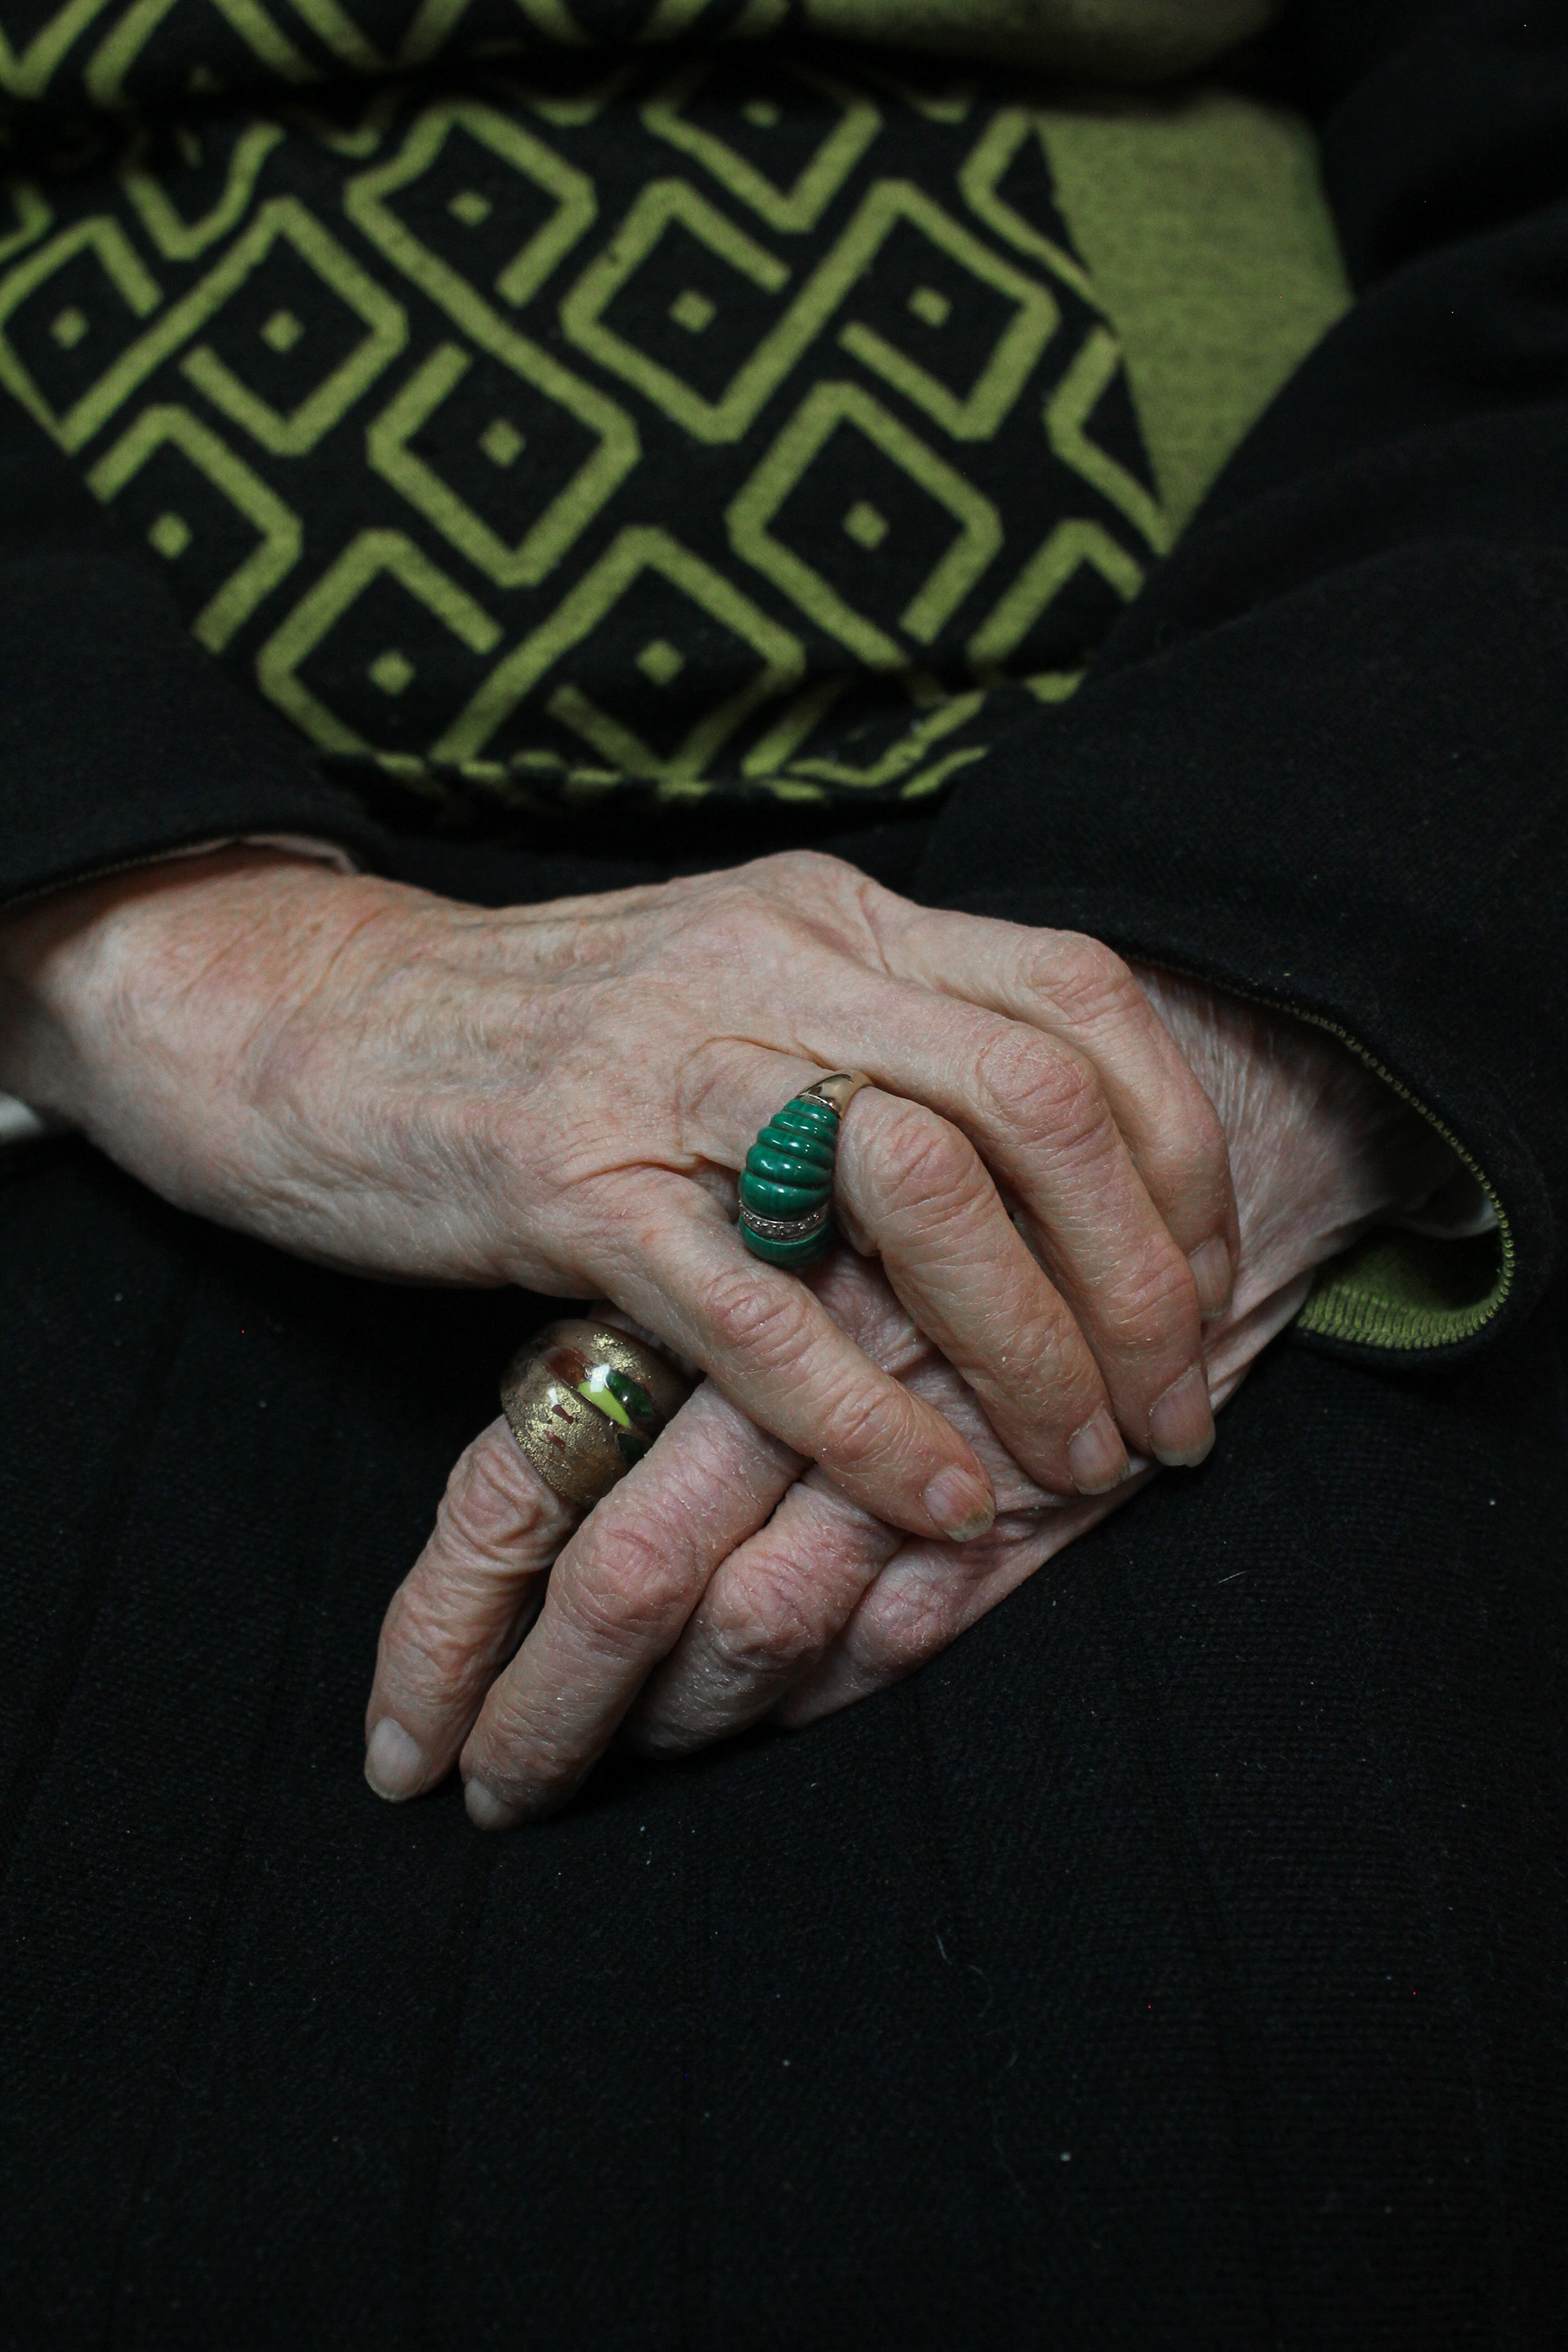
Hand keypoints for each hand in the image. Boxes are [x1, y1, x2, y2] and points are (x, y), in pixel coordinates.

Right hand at [363, 965, 1455, 1821]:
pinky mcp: (566, 1175)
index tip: (1213, 1284)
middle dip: (1143, 1276)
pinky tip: (937, 1498)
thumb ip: (886, 1042)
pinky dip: (867, 1417)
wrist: (313, 1024)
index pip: (1081, 1001)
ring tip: (1082, 1465)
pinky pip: (758, 1306)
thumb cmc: (553, 1035)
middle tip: (1177, 1410)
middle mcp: (773, 957)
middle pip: (1034, 1098)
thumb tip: (1063, 1166)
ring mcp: (667, 1060)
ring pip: (918, 1188)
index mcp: (835, 911)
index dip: (1181, 1155)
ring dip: (1032, 1350)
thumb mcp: (744, 990)